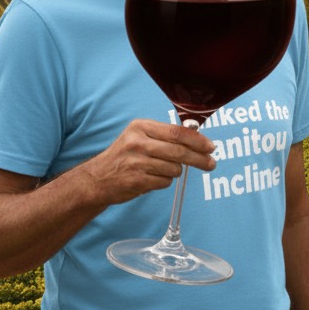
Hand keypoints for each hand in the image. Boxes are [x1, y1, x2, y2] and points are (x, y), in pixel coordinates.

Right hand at [86, 119, 215, 205]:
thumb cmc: (125, 156)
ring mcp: (136, 162)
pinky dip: (164, 181)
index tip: (210, 147)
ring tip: (163, 170)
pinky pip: (164, 182)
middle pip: (179, 151)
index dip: (197, 140)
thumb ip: (165, 136)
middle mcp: (138, 142)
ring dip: (175, 171)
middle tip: (211, 164)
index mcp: (141, 127)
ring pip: (174, 168)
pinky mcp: (136, 180)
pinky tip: (152, 178)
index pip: (176, 132)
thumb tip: (198, 140)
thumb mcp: (140, 137)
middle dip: (199, 159)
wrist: (97, 179)